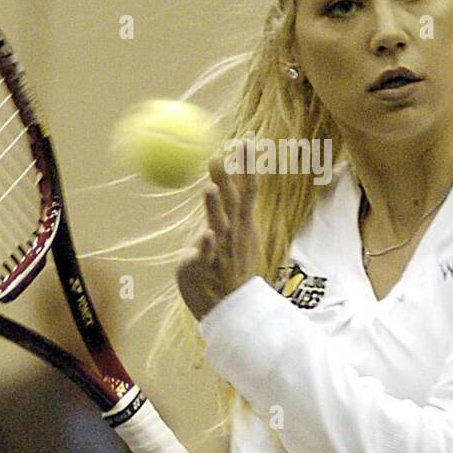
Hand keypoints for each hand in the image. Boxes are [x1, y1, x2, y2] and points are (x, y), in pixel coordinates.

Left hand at [176, 153, 259, 319]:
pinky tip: (206, 237)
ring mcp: (222, 252)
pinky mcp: (206, 269)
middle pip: (232, 202)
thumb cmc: (229, 271)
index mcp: (242, 224)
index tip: (246, 142)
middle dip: (229, 179)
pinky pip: (205, 257)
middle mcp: (234, 234)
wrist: (234, 310)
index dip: (247, 167)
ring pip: (219, 226)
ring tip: (209, 190)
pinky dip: (206, 247)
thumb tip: (218, 182)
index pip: (247, 190)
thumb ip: (224, 210)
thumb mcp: (233, 235)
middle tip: (220, 156)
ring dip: (215, 209)